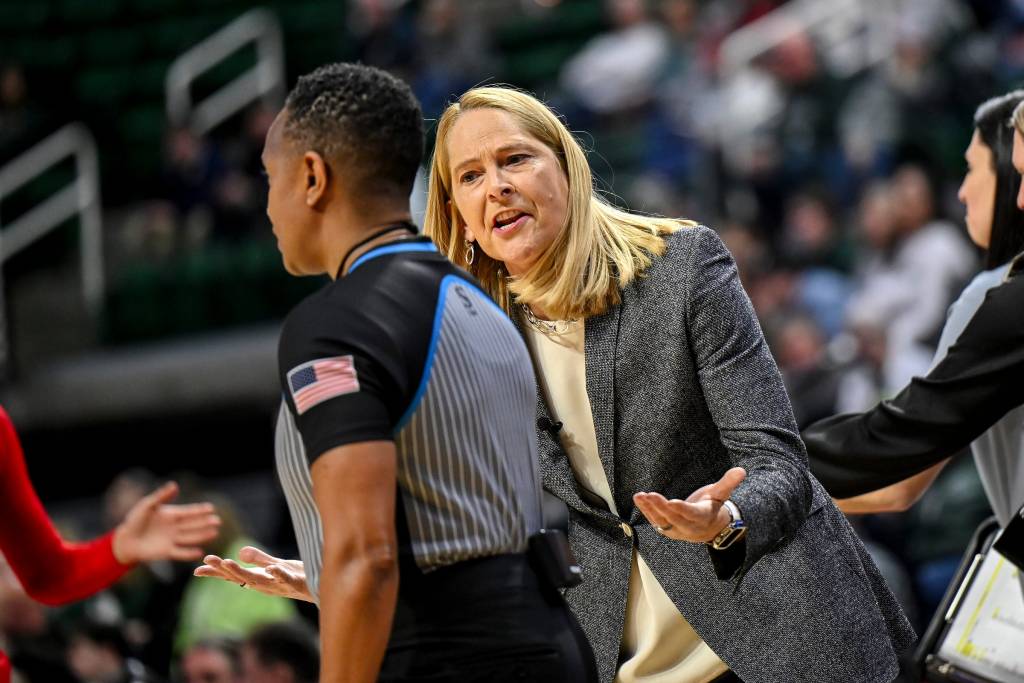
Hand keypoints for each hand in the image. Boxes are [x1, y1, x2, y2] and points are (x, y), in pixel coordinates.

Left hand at [111, 482, 220, 563]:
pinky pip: (180, 552)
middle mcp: (175, 527)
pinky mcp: (167, 552)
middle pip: (193, 524)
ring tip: (214, 533)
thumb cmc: (135, 520)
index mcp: (171, 515)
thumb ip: (161, 496)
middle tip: (217, 521)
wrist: (124, 540)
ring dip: (202, 535)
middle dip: (205, 522)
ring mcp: (172, 539)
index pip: (189, 512)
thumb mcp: (147, 505)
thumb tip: (175, 485)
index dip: (199, 510)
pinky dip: (189, 553)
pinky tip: (199, 551)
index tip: (211, 508)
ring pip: (190, 537)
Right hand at [194, 546, 313, 602]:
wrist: (320, 588)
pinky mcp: (297, 583)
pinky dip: (279, 574)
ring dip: (243, 572)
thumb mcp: (275, 565)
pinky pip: (287, 579)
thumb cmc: (295, 577)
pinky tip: (272, 568)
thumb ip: (259, 559)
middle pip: (242, 578)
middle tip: (210, 561)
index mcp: (259, 579)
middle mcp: (266, 584)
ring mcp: (280, 585)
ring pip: (259, 580)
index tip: (197, 569)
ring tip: (228, 562)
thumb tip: (240, 551)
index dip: (216, 573)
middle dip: (224, 570)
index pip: (233, 576)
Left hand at [633, 467, 745, 542]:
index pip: (692, 514)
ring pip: (662, 521)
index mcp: (703, 517)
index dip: (682, 510)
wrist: (709, 528)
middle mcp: (689, 527)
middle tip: (650, 495)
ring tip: (640, 496)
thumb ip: (729, 483)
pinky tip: (639, 498)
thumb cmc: (713, 506)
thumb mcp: (721, 494)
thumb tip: (742, 470)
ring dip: (650, 509)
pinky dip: (646, 511)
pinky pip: (655, 521)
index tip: (672, 502)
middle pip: (674, 519)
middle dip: (661, 508)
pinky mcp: (667, 529)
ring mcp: (676, 530)